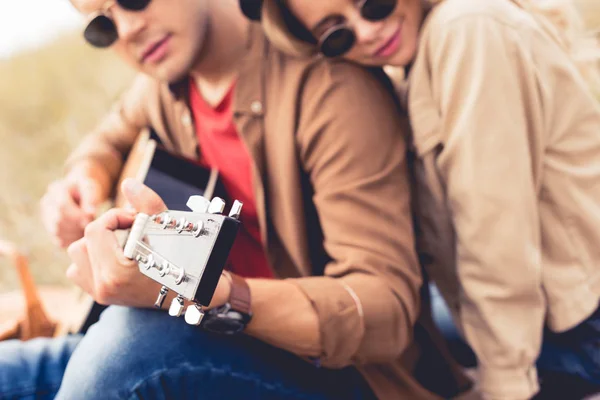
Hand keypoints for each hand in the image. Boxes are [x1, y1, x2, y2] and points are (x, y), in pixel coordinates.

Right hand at [40, 162, 109, 247]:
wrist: (81, 194)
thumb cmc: (88, 190)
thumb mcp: (92, 187)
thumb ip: (91, 198)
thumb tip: (90, 213)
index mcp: (56, 189)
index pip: (62, 206)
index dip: (77, 215)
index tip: (90, 218)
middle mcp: (47, 203)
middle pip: (58, 220)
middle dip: (76, 225)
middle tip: (90, 225)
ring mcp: (47, 217)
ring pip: (57, 232)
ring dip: (75, 234)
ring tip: (87, 229)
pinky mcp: (51, 229)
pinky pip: (59, 240)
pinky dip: (73, 240)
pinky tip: (82, 235)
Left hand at [66, 178, 231, 308]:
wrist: (185, 292)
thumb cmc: (180, 259)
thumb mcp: (166, 228)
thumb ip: (147, 203)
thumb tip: (127, 183)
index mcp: (116, 272)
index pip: (96, 230)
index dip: (114, 217)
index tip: (134, 219)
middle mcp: (103, 286)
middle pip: (83, 241)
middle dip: (106, 229)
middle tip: (130, 230)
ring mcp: (100, 294)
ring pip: (77, 255)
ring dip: (95, 244)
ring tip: (119, 242)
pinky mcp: (99, 296)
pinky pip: (78, 270)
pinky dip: (91, 259)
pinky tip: (113, 256)